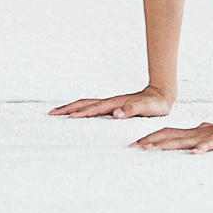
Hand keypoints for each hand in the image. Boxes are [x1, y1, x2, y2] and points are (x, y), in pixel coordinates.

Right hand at [49, 86, 174, 119]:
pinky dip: (80, 110)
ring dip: (71, 108)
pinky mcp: (112, 107)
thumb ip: (132, 111)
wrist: (161, 95)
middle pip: (84, 103)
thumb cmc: (155, 104)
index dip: (82, 113)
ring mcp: (110, 104)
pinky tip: (76, 116)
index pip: (94, 108)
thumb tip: (116, 115)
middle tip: (51, 114)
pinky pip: (92, 108)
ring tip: (57, 113)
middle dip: (67, 108)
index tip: (68, 117)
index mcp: (115, 104)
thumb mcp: (146, 108)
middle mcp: (110, 103)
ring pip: (86, 104)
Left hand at [132, 119, 212, 152]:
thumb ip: (199, 134)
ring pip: (181, 141)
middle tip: (134, 146)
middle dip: (150, 141)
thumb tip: (194, 135)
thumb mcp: (208, 135)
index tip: (135, 144)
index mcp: (190, 133)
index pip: (166, 133)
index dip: (151, 137)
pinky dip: (201, 148)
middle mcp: (194, 134)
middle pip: (168, 136)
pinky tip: (193, 153)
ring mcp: (205, 137)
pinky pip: (209, 145)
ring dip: (165, 145)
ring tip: (150, 149)